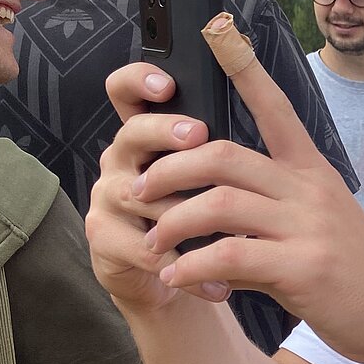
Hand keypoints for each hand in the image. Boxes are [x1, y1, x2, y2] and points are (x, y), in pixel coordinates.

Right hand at [86, 65, 220, 314]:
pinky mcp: (105, 240)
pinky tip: (219, 282)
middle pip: (131, 133)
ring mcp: (107, 199)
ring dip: (184, 211)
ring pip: (140, 195)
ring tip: (224, 227)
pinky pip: (146, 249)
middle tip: (197, 134)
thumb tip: (259, 112)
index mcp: (147, 137)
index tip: (168, 83)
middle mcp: (121, 160)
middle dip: (163, 131)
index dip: (139, 81)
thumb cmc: (198, 218)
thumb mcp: (211, 180)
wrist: (174, 278)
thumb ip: (219, 149)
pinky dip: (187, 267)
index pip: (126, 93)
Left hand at [101, 43, 363, 363]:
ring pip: (219, 204)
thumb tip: (217, 215)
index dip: (245, 67)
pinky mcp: (304, 268)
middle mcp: (309, 189)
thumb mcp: (320, 225)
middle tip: (140, 188)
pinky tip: (175, 279)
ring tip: (152, 243)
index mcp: (312, 172)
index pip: (276, 107)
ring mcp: (308, 227)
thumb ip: (272, 211)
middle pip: (223, 155)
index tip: (218, 29)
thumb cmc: (356, 274)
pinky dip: (192, 267)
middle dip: (170, 167)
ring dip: (171, 222)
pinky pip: (229, 257)